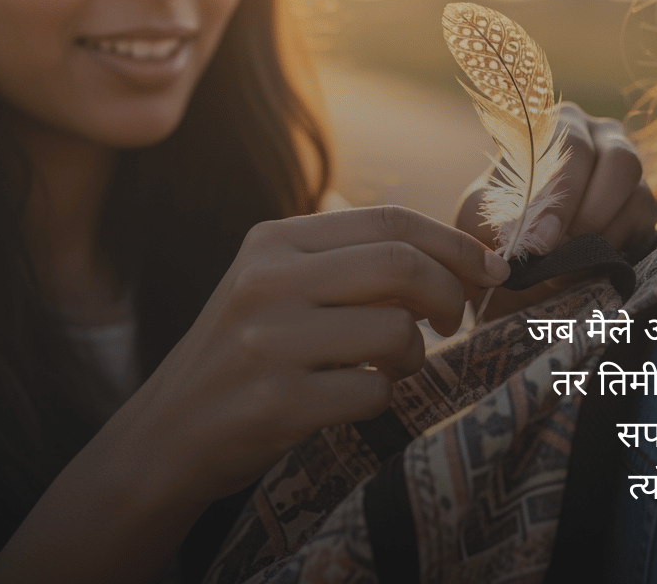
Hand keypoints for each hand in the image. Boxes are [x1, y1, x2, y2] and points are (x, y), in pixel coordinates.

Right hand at [110, 207, 508, 503]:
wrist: (165, 437)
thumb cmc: (246, 357)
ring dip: (413, 356)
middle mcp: (266, 282)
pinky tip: (353, 399)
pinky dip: (381, 399)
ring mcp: (268, 342)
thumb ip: (353, 266)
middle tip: (454, 320)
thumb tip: (460, 262)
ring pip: (395, 331)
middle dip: (450, 293)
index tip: (491, 269)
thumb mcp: (279, 288)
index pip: (391, 220)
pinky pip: (372, 393)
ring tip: (392, 367)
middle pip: (402, 266)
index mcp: (273, 242)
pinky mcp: (276, 402)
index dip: (455, 243)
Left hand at [456, 103, 656, 316]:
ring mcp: (628, 167)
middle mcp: (601, 134)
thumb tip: (533, 234)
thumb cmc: (498, 223)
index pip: (570, 143)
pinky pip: (644, 220)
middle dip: (587, 214)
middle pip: (618, 160)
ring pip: (637, 190)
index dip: (560, 193)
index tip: (541, 240)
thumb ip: (499, 218)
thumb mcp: (481, 217)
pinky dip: (616, 247)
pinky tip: (587, 264)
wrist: (521, 253)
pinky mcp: (644, 202)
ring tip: (568, 262)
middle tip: (557, 253)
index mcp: (557, 124)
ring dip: (603, 232)